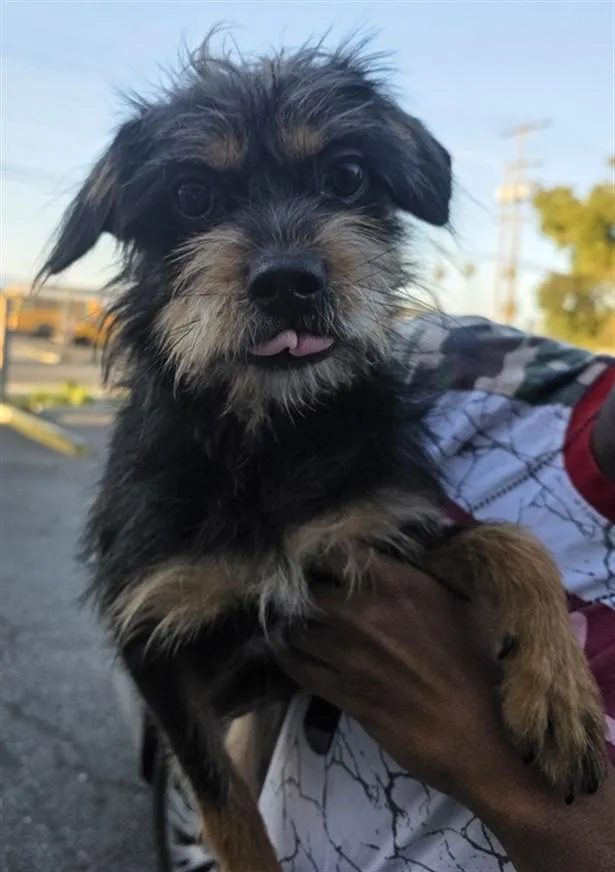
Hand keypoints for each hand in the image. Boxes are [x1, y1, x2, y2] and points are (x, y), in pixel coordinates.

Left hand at [278, 549, 514, 806]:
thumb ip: (435, 576)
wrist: (470, 737)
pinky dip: (288, 656)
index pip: (339, 552)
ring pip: (297, 628)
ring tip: (290, 618)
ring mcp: (346, 654)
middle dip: (301, 587)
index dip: (324, 550)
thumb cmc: (477, 667)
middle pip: (308, 588)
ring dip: (291, 622)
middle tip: (299, 588)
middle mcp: (362, 613)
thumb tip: (423, 553)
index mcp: (396, 584)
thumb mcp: (466, 606)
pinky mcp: (339, 691)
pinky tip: (287, 650)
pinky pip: (298, 667)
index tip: (320, 552)